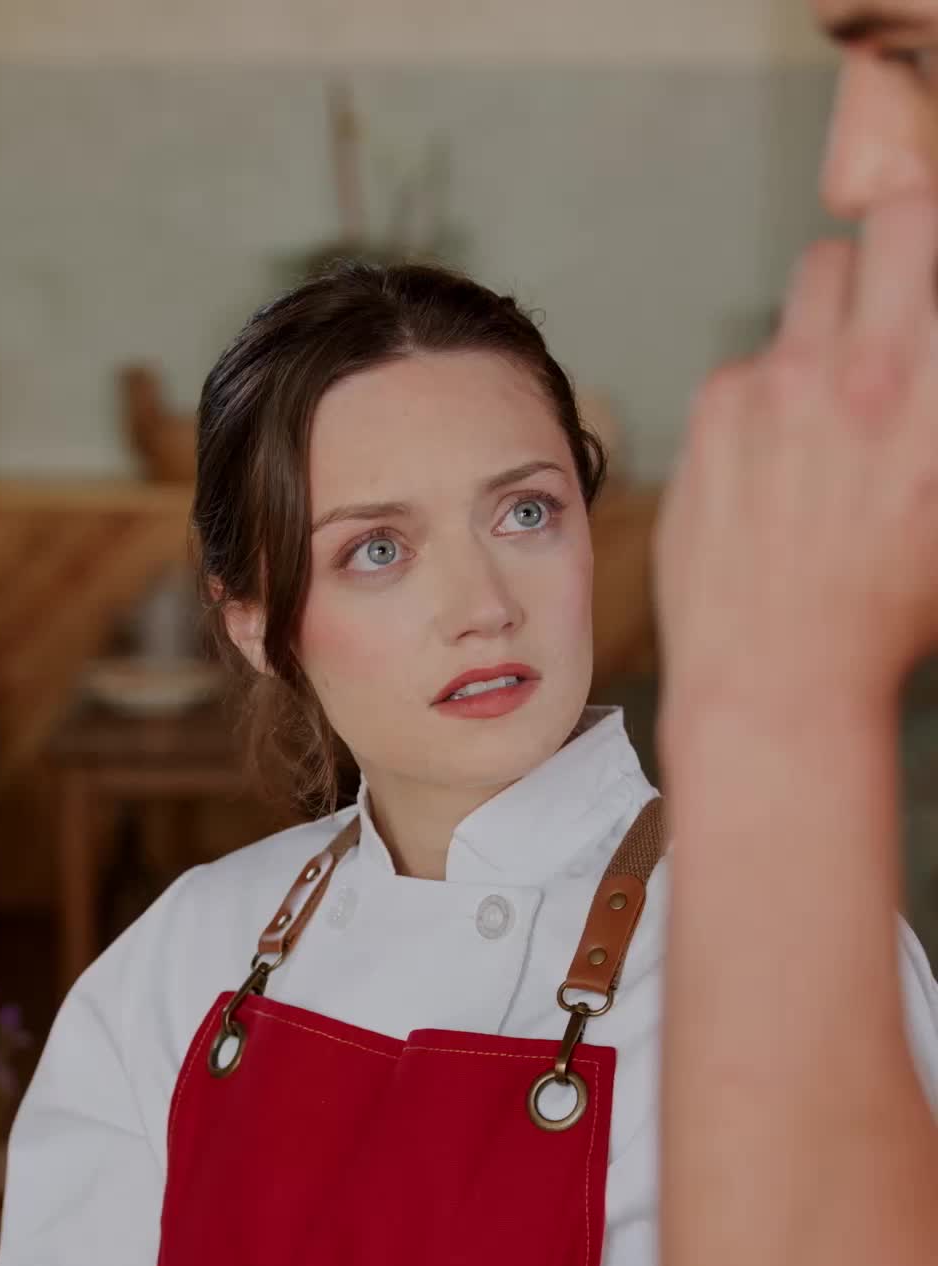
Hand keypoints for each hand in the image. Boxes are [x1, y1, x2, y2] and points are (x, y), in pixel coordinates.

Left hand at [655, 196, 937, 721]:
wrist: (779, 676)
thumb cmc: (884, 612)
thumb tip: (923, 369)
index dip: (937, 260)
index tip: (927, 292)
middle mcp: (878, 369)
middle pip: (897, 219)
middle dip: (899, 247)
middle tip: (892, 303)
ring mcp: (792, 380)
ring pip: (818, 273)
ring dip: (833, 308)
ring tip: (831, 387)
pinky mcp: (720, 403)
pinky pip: (753, 357)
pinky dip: (765, 392)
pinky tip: (769, 461)